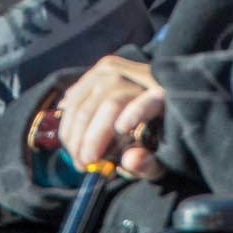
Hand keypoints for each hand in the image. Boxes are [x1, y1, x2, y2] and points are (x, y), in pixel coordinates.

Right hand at [57, 54, 166, 178]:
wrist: (155, 108)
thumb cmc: (160, 140)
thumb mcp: (162, 159)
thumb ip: (148, 163)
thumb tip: (130, 160)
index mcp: (164, 97)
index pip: (147, 102)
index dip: (134, 114)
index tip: (120, 133)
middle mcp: (142, 78)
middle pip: (109, 102)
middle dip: (91, 137)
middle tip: (84, 164)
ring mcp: (120, 70)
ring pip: (87, 96)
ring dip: (74, 130)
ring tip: (76, 156)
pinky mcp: (104, 68)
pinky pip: (78, 90)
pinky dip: (69, 114)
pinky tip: (69, 134)